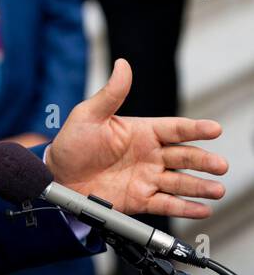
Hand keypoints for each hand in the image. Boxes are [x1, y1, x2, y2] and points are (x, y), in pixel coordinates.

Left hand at [47, 59, 226, 217]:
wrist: (56, 176)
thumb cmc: (72, 143)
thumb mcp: (88, 115)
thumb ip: (111, 93)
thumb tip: (123, 64)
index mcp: (142, 132)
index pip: (175, 129)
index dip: (195, 129)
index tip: (214, 129)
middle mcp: (150, 156)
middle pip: (184, 157)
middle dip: (204, 161)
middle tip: (220, 165)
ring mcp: (146, 178)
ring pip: (180, 182)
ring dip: (200, 186)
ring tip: (217, 189)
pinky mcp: (139, 199)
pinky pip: (166, 204)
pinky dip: (185, 208)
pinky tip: (202, 209)